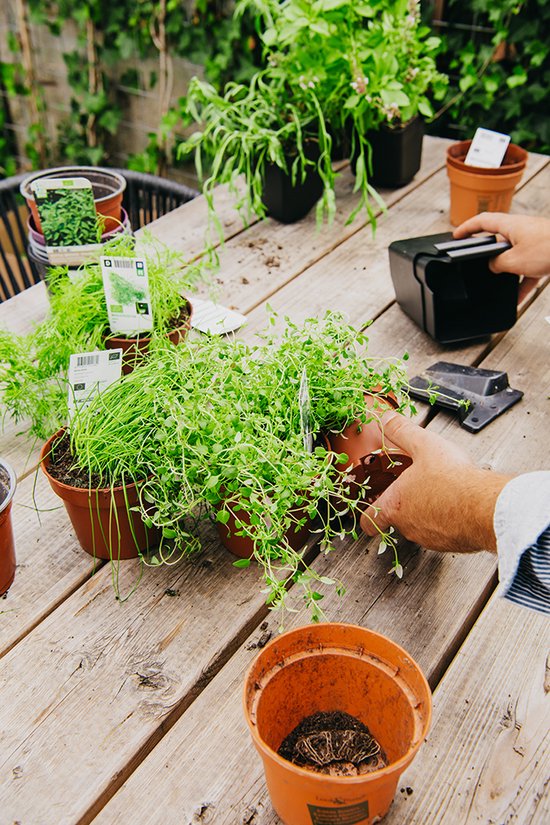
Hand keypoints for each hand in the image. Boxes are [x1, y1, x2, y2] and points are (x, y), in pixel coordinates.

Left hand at [359, 412, 510, 552]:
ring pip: (421, 526)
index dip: (368, 516)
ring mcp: (430, 538)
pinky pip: (443, 533)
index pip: (369, 521)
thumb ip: (402, 431)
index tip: (371, 510)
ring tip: (440, 491)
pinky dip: (447, 521)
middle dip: (404, 504)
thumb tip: (387, 420)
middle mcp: (408, 526)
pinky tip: (458, 504)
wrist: (485, 507)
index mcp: (395, 505)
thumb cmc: (453, 479)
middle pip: (397, 520)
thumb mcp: (424, 445)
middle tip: (415, 487)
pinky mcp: (451, 544)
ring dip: (427, 512)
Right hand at [453, 212, 549, 278]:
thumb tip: (493, 267)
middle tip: (475, 265)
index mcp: (510, 225)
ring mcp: (534, 242)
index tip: (456, 235)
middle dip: (487, 255)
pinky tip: (518, 299)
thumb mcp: (514, 260)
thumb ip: (497, 264)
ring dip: (506, 273)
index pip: (482, 221)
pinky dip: (522, 284)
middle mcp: (521, 230)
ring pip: (513, 258)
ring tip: (498, 285)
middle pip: (497, 240)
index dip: (466, 228)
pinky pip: (527, 271)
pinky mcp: (545, 254)